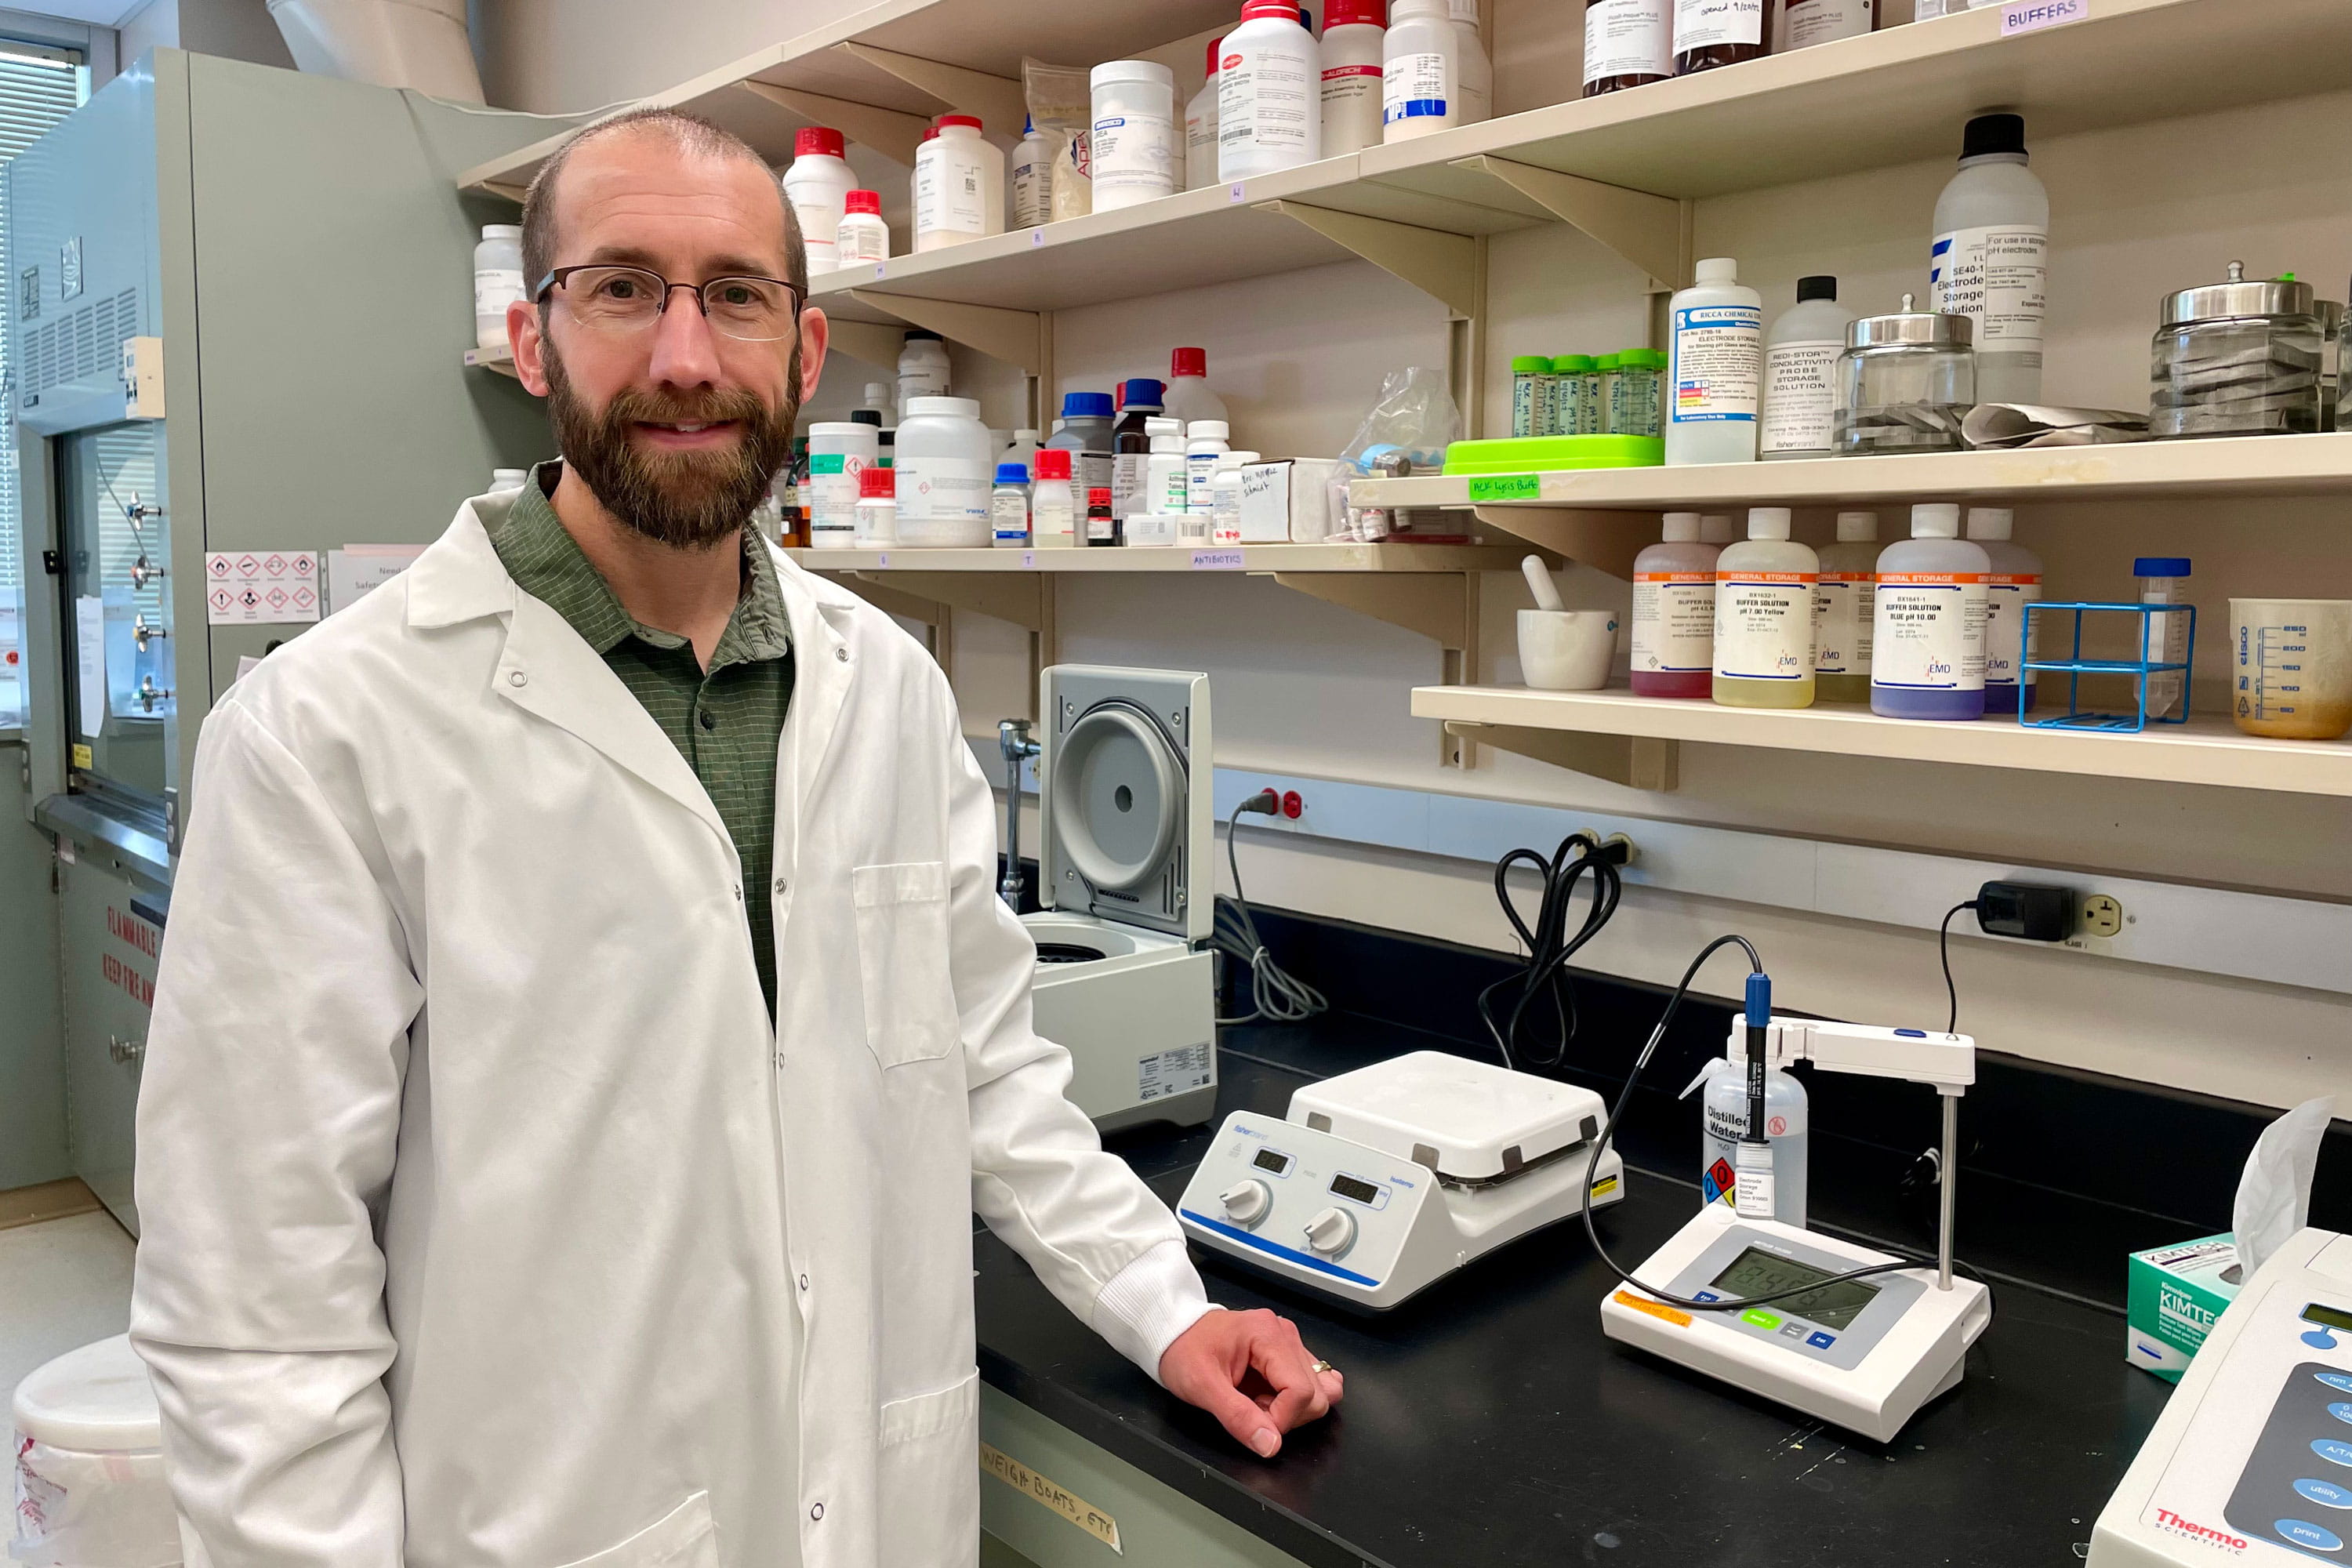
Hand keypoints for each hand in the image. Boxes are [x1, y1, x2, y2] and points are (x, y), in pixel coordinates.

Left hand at [1158, 1308, 1343, 1457]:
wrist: (1173, 1332)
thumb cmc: (1183, 1351)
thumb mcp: (1202, 1388)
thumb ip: (1237, 1417)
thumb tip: (1270, 1445)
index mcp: (1266, 1334)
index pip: (1301, 1391)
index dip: (1281, 1419)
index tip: (1254, 1425)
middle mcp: (1285, 1334)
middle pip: (1316, 1393)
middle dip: (1286, 1415)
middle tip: (1250, 1408)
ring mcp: (1289, 1341)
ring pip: (1321, 1389)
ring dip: (1293, 1408)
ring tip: (1258, 1401)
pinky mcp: (1287, 1351)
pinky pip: (1312, 1381)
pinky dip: (1296, 1399)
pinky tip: (1268, 1395)